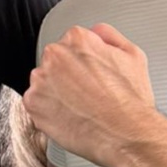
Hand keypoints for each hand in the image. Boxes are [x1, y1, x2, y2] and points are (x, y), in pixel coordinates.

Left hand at [23, 24, 156, 166]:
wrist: (126, 134)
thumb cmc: (131, 101)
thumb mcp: (134, 56)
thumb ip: (109, 36)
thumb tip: (96, 32)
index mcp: (77, 39)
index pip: (72, 44)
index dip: (85, 62)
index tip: (92, 75)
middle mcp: (54, 55)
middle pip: (56, 62)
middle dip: (68, 76)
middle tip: (89, 94)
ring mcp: (41, 79)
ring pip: (45, 83)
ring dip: (57, 93)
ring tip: (82, 108)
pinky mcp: (33, 103)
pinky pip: (37, 104)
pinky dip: (50, 112)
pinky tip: (71, 117)